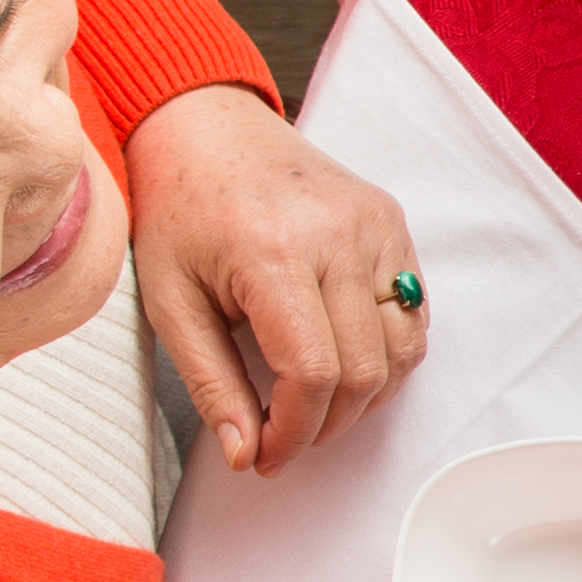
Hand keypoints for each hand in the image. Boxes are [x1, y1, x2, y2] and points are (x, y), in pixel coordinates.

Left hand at [124, 85, 424, 471]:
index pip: (313, 374)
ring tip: (316, 404)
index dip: (294, 431)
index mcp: (273, 252)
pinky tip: (343, 360)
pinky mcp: (393, 225)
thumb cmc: (179, 207)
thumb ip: (209, 382)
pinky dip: (387, 355)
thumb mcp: (169, 301)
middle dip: (326, 424)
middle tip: (286, 436)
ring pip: (401, 352)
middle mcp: (338, 236)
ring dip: (364, 397)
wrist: (205, 127)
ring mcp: (375, 227)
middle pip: (364, 372)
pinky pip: (412, 316)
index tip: (267, 453)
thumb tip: (244, 454)